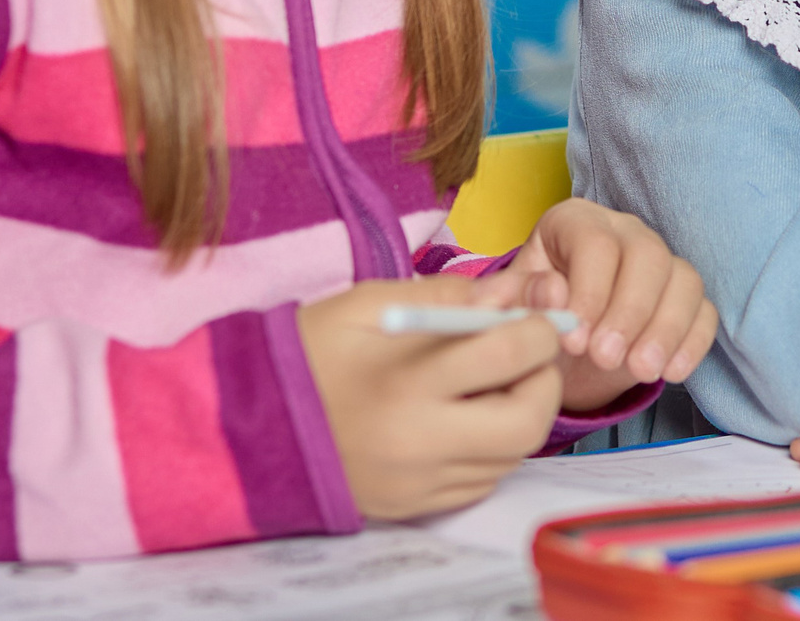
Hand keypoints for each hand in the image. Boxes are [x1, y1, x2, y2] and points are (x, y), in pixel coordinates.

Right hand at [296, 276, 564, 518]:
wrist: (255, 423)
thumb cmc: (314, 351)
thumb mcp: (372, 304)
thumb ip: (447, 295)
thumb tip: (512, 293)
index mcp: (408, 383)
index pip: (506, 354)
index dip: (540, 329)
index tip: (540, 316)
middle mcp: (420, 442)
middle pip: (526, 422)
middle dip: (543, 382)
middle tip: (531, 357)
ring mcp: (420, 482)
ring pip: (512, 457)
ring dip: (521, 415)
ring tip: (494, 383)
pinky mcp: (417, 506)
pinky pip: (483, 480)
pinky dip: (492, 448)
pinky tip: (467, 418)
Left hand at [492, 198, 719, 411]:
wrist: (561, 350)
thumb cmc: (536, 318)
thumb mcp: (516, 307)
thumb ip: (523, 297)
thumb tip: (552, 291)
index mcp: (575, 221)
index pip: (595, 243)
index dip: (589, 292)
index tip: (576, 341)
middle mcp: (625, 231)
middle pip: (647, 255)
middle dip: (630, 312)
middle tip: (605, 359)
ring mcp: (662, 261)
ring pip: (683, 280)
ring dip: (665, 330)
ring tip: (640, 372)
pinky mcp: (685, 297)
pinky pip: (704, 310)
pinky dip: (693, 342)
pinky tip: (672, 372)